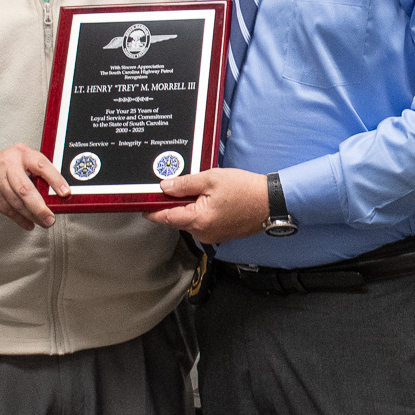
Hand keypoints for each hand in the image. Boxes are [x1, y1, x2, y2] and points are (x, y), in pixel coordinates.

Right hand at [0, 145, 67, 229]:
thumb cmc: (9, 165)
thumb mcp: (26, 160)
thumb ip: (40, 172)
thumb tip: (58, 192)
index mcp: (23, 154)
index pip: (41, 165)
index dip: (54, 179)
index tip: (65, 192)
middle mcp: (9, 166)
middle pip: (24, 189)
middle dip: (39, 207)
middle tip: (50, 218)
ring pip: (16, 202)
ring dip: (31, 215)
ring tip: (43, 222)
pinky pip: (8, 210)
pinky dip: (20, 219)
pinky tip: (29, 222)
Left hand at [147, 169, 268, 243]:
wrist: (271, 202)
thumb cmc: (244, 189)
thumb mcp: (211, 178)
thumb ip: (185, 184)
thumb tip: (164, 188)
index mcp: (197, 220)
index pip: (165, 217)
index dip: (152, 210)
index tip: (143, 204)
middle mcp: (203, 233)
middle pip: (177, 219)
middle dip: (174, 204)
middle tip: (177, 186)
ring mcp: (212, 236)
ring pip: (190, 221)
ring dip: (189, 208)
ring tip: (201, 190)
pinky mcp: (221, 235)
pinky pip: (203, 224)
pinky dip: (201, 213)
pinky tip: (211, 200)